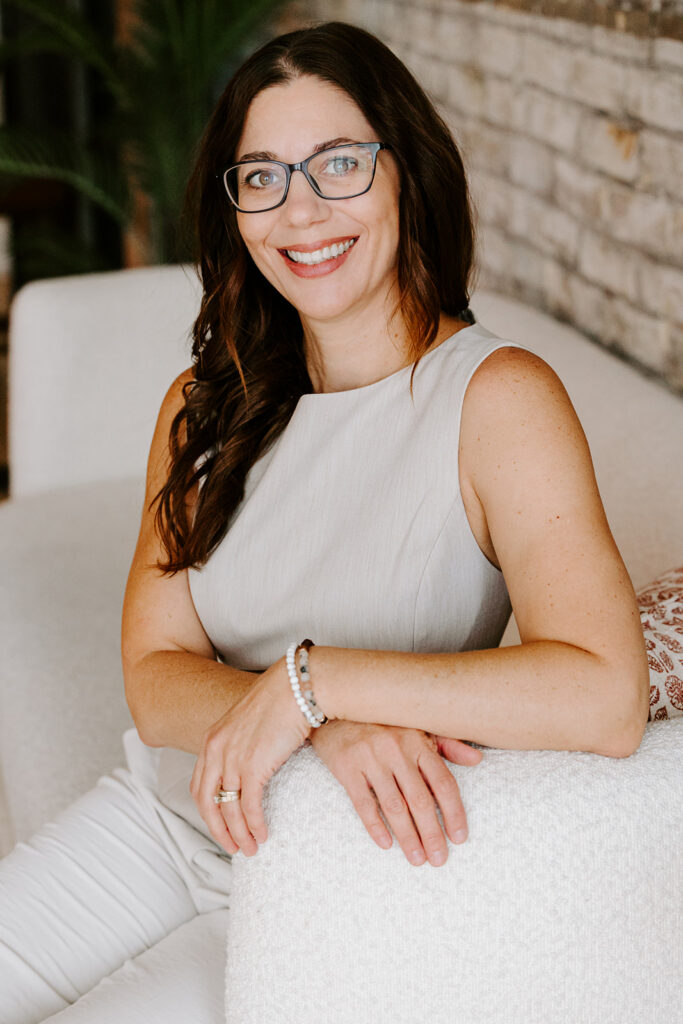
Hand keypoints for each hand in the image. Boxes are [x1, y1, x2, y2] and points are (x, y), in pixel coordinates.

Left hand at [190, 655, 310, 856]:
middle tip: (232, 847)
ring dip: (238, 834)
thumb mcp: (251, 723)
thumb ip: (243, 744)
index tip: (221, 826)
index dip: (208, 811)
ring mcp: (232, 759)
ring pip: (228, 810)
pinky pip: (248, 806)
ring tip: (250, 849)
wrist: (295, 686)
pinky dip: (254, 825)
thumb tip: (252, 765)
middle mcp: (216, 750)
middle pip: (207, 803)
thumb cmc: (281, 701)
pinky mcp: (253, 766)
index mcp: (212, 740)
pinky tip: (262, 834)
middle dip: (218, 830)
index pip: (200, 786)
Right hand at [309, 721, 481, 866]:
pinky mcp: (347, 768)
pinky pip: (363, 804)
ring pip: (394, 806)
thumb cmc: (381, 721)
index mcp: (418, 740)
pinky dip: (375, 827)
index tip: (459, 838)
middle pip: (420, 800)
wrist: (337, 707)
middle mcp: (396, 749)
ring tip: (417, 859)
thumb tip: (476, 760)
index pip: (443, 782)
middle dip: (432, 833)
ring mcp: (371, 758)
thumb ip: (447, 744)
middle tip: (438, 859)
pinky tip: (386, 844)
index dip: (454, 813)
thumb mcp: (416, 727)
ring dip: (408, 837)